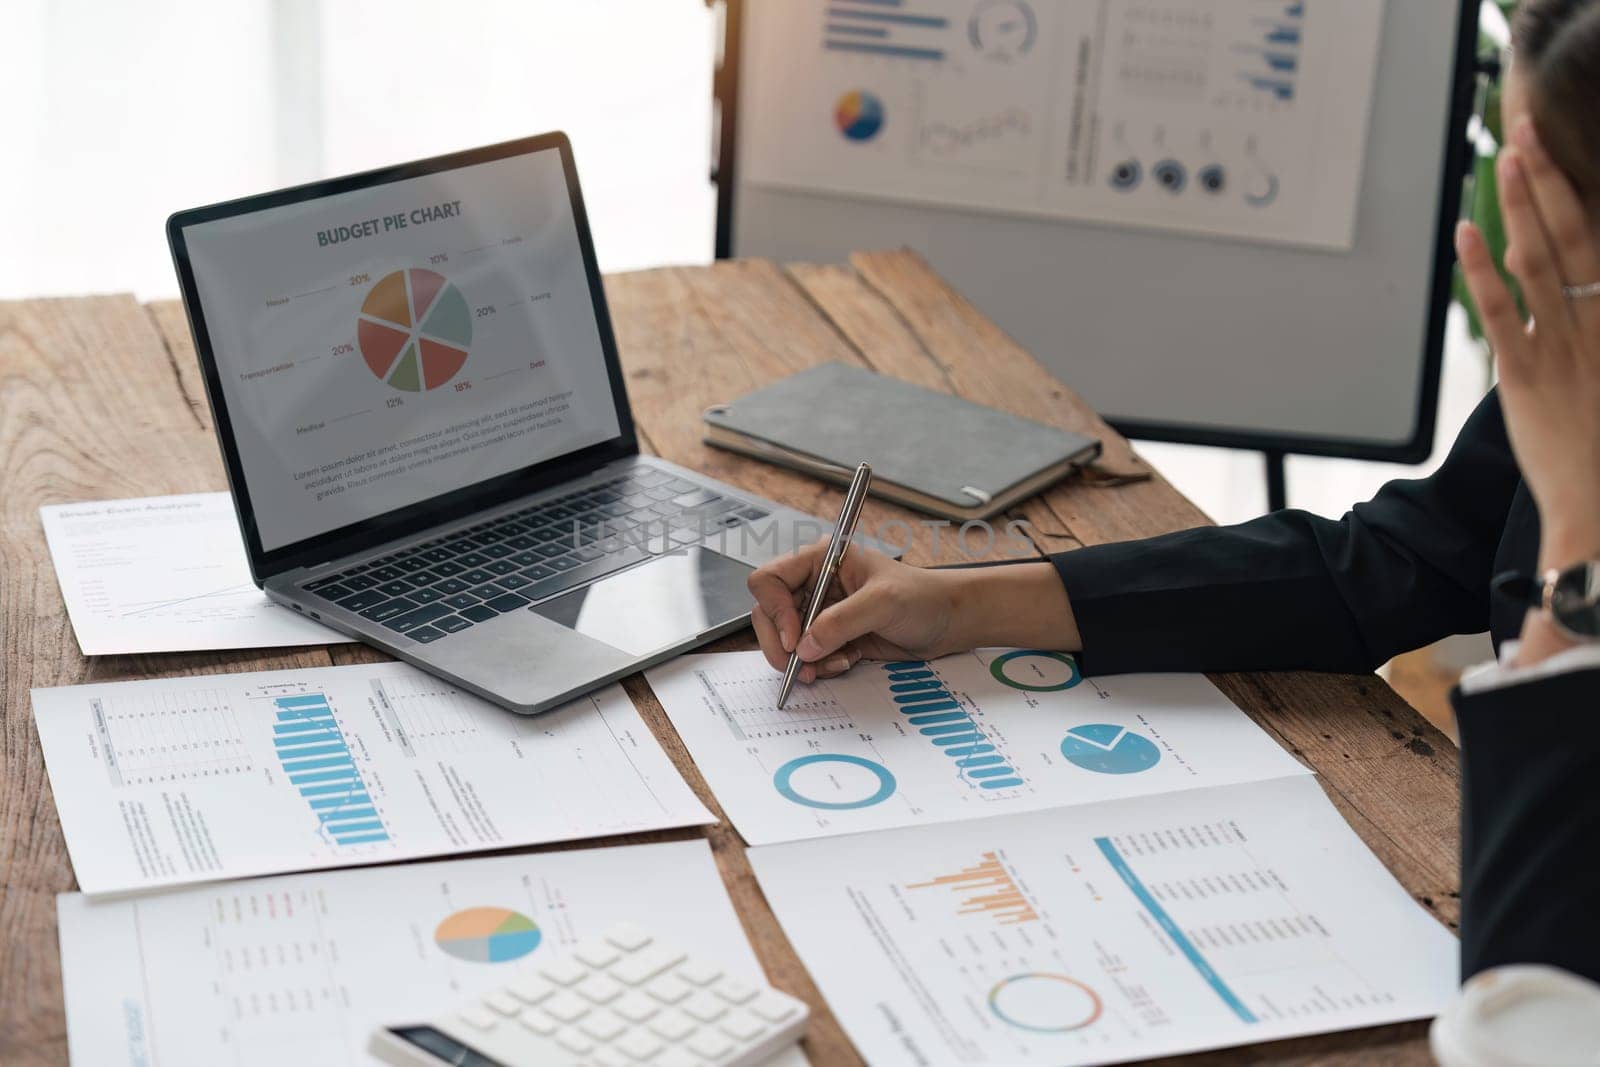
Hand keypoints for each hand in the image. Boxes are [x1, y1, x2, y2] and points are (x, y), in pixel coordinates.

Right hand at [747, 541, 966, 684]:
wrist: (948, 622)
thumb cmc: (923, 597)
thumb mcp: (883, 603)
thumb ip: (841, 622)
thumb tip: (805, 646)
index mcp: (821, 560)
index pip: (770, 580)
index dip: (774, 610)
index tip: (794, 638)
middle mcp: (815, 584)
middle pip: (770, 614)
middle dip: (782, 643)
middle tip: (797, 667)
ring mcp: (823, 611)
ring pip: (787, 640)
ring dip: (803, 660)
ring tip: (831, 666)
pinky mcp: (833, 636)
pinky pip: (809, 656)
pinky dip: (820, 665)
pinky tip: (845, 662)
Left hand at [1457, 120, 1599, 572]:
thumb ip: (1588, 325)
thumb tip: (1573, 290)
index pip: (1594, 241)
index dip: (1573, 195)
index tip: (1554, 154)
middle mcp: (1595, 321)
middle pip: (1572, 233)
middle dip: (1550, 178)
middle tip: (1528, 128)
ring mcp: (1561, 345)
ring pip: (1540, 259)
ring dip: (1521, 204)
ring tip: (1506, 157)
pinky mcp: (1525, 374)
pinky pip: (1503, 311)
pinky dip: (1483, 269)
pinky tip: (1468, 232)